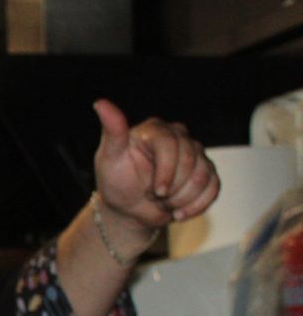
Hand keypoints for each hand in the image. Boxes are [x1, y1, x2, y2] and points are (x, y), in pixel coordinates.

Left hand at [92, 99, 219, 234]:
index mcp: (155, 130)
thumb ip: (112, 132)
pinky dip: (197, 205)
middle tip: (155, 196)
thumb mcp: (109, 158)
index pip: (171, 144)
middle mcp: (178, 136)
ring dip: (183, 199)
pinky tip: (180, 211)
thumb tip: (100, 103)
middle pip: (191, 160)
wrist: (128, 209)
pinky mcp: (206, 171)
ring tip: (164, 202)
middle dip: (173, 188)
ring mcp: (195, 154)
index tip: (156, 190)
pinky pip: (214, 187)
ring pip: (204, 175)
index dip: (167, 171)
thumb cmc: (116, 181)